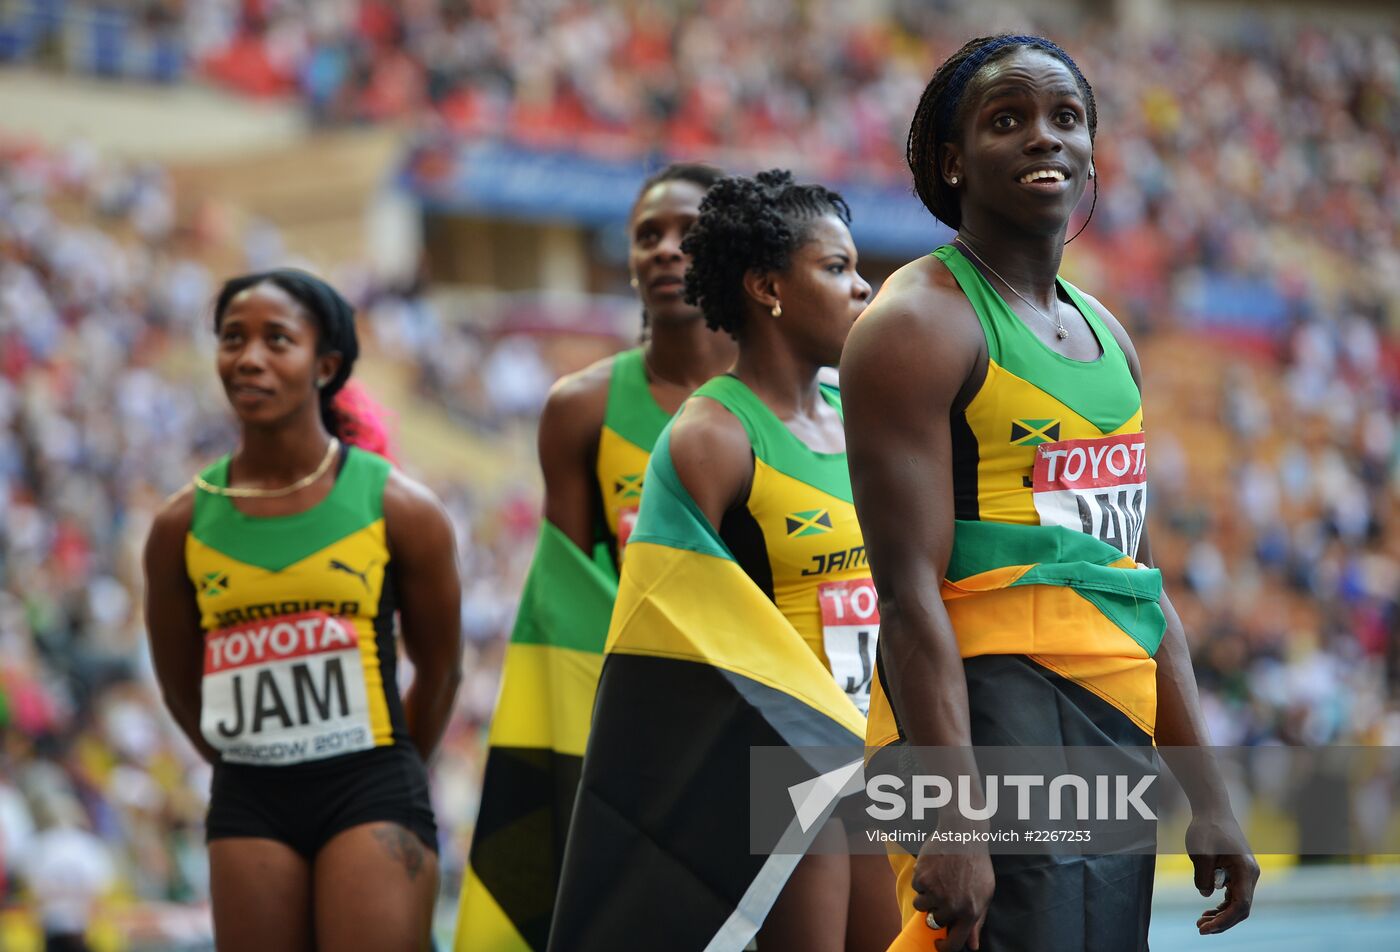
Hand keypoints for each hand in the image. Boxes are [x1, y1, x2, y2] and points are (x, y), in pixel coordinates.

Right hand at [910, 841, 994, 950]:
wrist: (963, 835)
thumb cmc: (976, 864)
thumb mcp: (985, 894)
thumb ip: (977, 921)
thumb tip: (972, 946)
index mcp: (970, 912)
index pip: (953, 943)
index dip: (944, 947)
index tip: (938, 943)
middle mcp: (952, 906)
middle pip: (934, 921)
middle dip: (937, 910)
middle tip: (945, 892)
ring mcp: (935, 892)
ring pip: (921, 905)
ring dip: (926, 896)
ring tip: (939, 879)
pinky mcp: (922, 879)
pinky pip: (915, 887)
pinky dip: (921, 880)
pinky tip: (933, 868)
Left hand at [1185, 811, 1258, 934]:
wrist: (1212, 809)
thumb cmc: (1206, 827)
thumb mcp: (1200, 853)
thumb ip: (1203, 877)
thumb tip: (1207, 896)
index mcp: (1245, 870)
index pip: (1240, 905)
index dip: (1224, 920)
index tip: (1205, 927)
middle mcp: (1250, 874)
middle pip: (1241, 908)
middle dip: (1222, 922)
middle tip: (1199, 928)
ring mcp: (1246, 873)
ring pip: (1237, 903)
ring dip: (1221, 915)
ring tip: (1201, 922)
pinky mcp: (1238, 871)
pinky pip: (1234, 895)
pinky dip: (1222, 905)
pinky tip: (1209, 911)